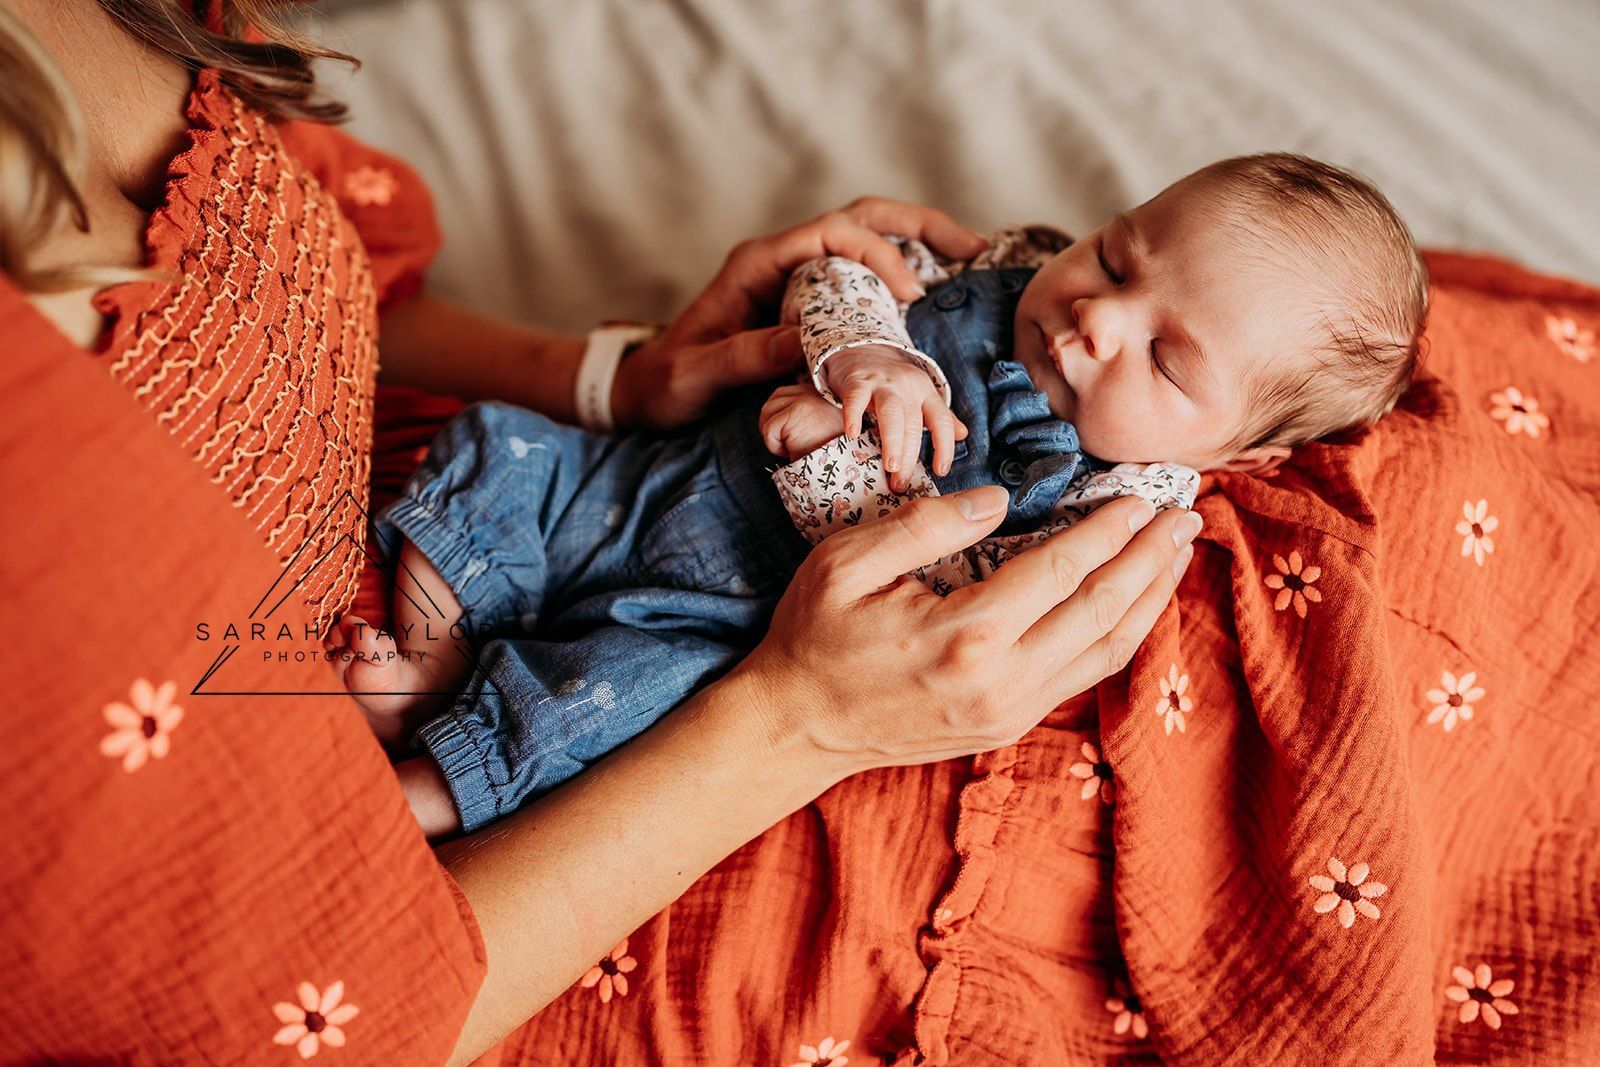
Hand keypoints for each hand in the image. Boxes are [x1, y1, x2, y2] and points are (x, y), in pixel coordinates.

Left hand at [611, 197, 986, 430]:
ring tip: (968, 256)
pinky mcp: (804, 303)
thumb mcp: (698, 375)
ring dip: (916, 242)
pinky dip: (898, 275)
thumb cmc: (666, 384)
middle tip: (972, 246)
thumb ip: (745, 356)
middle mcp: (781, 262)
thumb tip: (809, 342)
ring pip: (864, 239)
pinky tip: (932, 292)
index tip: (910, 291)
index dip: (877, 252)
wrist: (644, 391)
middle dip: (917, 226)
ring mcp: (795, 279)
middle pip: (858, 220)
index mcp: (757, 266)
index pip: (830, 234)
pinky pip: (857, 278)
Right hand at [734, 487, 1201, 775]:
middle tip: (1188, 515)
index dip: (1107, 530)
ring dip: (1150, 598)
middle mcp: (1002, 681)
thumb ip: (924, 524)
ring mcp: (1009, 711)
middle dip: (1151, 559)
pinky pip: (1084, 674)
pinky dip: (1120, 634)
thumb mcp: (846, 561)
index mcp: (965, 634)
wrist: (796, 728)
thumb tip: (997, 501)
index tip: (1140, 496)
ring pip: (1107, 652)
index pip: (1061, 571)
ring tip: (1177, 554)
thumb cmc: (814, 637)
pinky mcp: (1008, 726)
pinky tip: (1133, 602)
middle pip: (1103, 611)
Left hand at [760, 383, 845, 459]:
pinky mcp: (794, 414)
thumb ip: (803, 415)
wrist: (843, 462)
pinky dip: (774, 445)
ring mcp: (801, 401)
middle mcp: (810, 392)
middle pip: (772, 402)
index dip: (777, 416)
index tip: (784, 434)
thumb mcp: (819, 425)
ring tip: (789, 448)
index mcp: (817, 393)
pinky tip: (789, 451)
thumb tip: (775, 415)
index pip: (783, 395)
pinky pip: (769, 430)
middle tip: (783, 443)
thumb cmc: (831, 452)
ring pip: (767, 414)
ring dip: (772, 435)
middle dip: (770, 424)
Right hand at [825, 344, 967, 490]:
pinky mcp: (858, 382)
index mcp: (927, 394)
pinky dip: (854, 415)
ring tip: (890, 466)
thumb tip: (964, 435)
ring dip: (893, 441)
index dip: (945, 447)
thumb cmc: (894, 382)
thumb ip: (940, 416)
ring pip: (892, 413)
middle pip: (913, 425)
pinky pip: (856, 399)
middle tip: (901, 483)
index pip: (942, 422)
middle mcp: (908, 388)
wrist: (865, 349)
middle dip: (910, 456)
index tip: (941, 471)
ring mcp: (882, 384)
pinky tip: (852, 434)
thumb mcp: (922, 394)